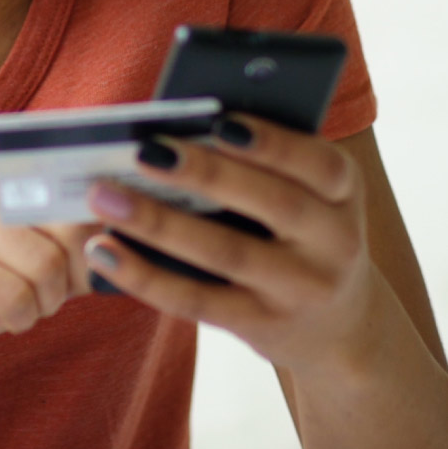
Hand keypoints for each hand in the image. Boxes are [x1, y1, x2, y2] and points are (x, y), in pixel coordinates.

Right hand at [0, 135, 101, 375]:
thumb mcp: (38, 243)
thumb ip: (79, 225)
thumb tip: (135, 224)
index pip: (74, 169)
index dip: (100, 213)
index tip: (105, 240)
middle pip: (66, 218)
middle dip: (73, 269)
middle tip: (52, 289)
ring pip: (43, 262)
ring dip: (46, 300)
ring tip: (24, 302)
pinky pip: (13, 295)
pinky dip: (20, 318)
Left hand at [83, 115, 374, 372]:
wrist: (338, 328)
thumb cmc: (297, 236)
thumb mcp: (306, 198)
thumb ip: (261, 167)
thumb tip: (174, 132)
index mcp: (344, 194)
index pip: (320, 163)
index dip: (274, 142)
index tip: (220, 121)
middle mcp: (334, 242)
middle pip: (272, 203)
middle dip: (205, 174)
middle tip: (144, 151)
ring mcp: (300, 289)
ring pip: (225, 252)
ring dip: (157, 222)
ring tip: (103, 197)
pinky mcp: (261, 325)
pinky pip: (195, 299)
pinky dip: (144, 275)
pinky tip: (103, 252)